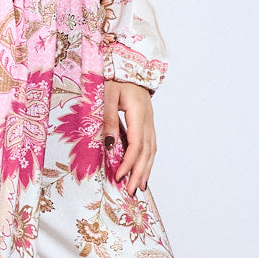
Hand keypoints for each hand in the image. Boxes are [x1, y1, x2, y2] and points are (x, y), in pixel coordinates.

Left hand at [103, 80, 156, 195]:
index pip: (136, 144)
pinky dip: (147, 161)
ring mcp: (150, 121)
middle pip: (147, 151)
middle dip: (139, 173)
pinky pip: (150, 145)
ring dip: (145, 170)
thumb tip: (110, 145)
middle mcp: (148, 119)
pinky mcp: (147, 123)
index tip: (119, 176)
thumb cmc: (114, 78)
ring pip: (151, 150)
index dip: (128, 162)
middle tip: (131, 191)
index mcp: (138, 112)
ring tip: (140, 187)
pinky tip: (143, 172)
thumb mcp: (106, 95)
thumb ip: (108, 119)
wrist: (127, 66)